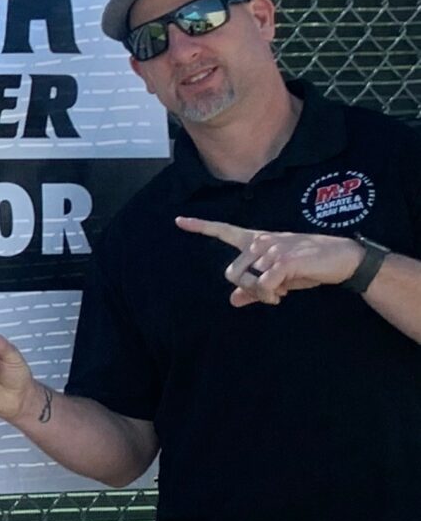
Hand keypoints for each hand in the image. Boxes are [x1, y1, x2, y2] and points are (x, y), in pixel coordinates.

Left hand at [174, 217, 361, 306]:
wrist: (343, 260)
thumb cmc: (310, 267)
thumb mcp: (279, 278)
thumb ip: (254, 288)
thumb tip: (233, 300)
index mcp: (258, 241)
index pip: (225, 231)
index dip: (201, 227)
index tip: (179, 220)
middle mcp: (261, 242)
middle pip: (231, 272)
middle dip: (246, 288)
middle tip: (269, 294)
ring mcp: (272, 249)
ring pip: (246, 280)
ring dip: (261, 294)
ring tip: (279, 293)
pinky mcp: (284, 261)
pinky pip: (263, 285)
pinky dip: (269, 295)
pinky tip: (281, 294)